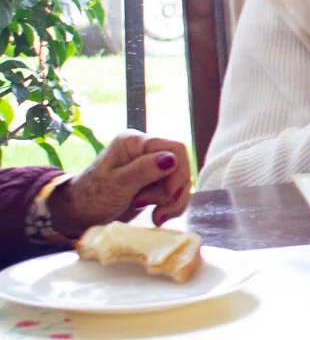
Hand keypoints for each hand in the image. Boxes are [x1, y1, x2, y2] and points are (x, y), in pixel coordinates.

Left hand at [49, 130, 191, 237]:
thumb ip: (144, 170)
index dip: (179, 171)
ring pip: (180, 182)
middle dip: (173, 192)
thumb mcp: (116, 185)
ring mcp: (152, 168)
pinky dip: (171, 207)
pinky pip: (175, 193)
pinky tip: (157, 216)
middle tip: (157, 210)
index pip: (174, 148)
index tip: (170, 194)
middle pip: (180, 166)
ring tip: (156, 216)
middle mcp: (147, 151)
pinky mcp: (155, 184)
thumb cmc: (91, 197)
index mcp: (135, 142)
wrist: (79, 216)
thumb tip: (172, 158)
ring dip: (172, 202)